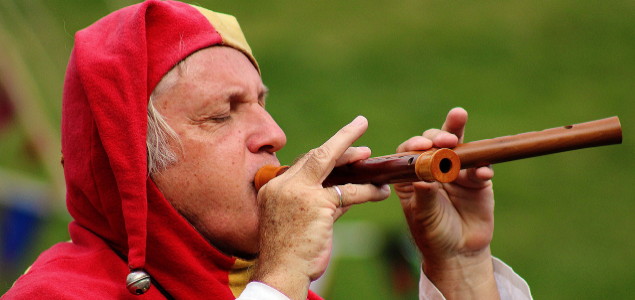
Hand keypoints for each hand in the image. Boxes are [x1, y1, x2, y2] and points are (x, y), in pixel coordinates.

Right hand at [252, 116, 389, 299]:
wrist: (282, 272)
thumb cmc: (290, 252)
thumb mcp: (301, 221)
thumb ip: (321, 202)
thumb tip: (346, 190)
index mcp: (273, 187)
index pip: (302, 163)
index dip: (323, 153)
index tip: (338, 145)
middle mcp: (283, 185)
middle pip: (315, 155)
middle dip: (341, 143)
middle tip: (362, 139)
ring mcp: (299, 192)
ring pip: (332, 166)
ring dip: (356, 160)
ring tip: (374, 159)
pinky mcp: (316, 204)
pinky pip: (348, 191)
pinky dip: (367, 191)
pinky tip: (380, 192)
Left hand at [394, 108, 498, 298]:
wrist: (459, 252)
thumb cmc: (433, 234)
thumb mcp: (424, 217)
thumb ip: (424, 197)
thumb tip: (423, 181)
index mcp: (411, 175)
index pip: (410, 152)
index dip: (415, 144)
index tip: (422, 146)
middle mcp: (433, 168)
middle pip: (435, 142)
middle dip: (439, 133)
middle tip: (445, 137)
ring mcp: (456, 172)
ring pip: (458, 147)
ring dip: (458, 132)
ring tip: (458, 117)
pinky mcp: (477, 181)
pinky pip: (482, 167)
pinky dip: (483, 166)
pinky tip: (483, 172)